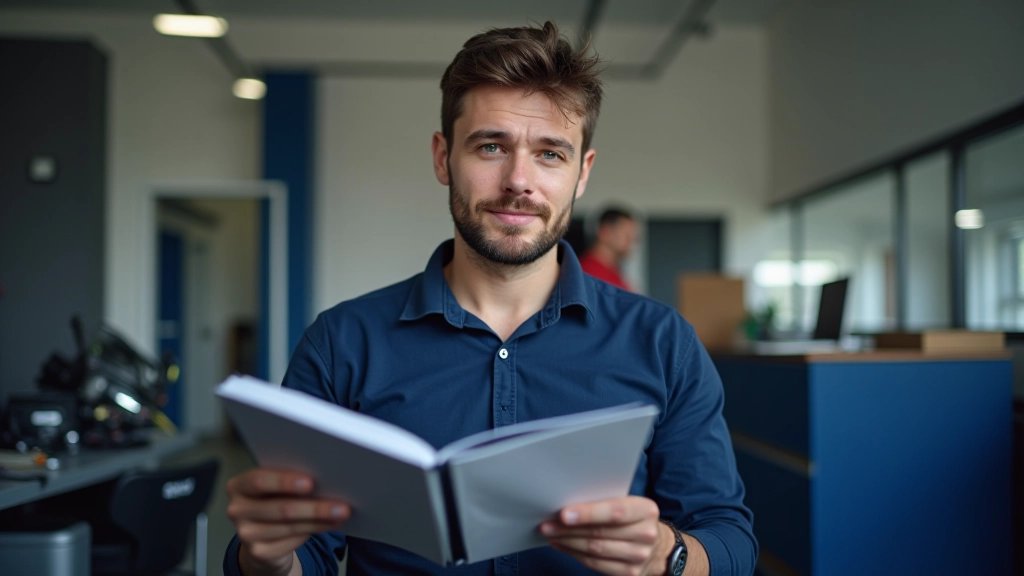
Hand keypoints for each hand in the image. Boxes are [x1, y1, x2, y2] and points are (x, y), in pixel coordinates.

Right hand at [226, 468, 349, 575]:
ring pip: (290, 526)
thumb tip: (324, 478)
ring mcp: (245, 534)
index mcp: (239, 486)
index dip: (285, 482)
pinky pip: (291, 541)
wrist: (261, 534)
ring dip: (320, 520)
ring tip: (340, 514)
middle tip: (341, 505)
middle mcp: (237, 510)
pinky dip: (313, 531)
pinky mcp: (258, 552)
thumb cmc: (273, 501)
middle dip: (314, 507)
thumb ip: (288, 480)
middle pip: (281, 508)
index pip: (259, 481)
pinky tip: (329, 524)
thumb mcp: (274, 487)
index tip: (310, 482)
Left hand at [540, 496, 672, 575]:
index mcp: (646, 510)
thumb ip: (605, 502)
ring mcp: (639, 557)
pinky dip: (575, 554)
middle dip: (569, 529)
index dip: (588, 513)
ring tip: (550, 534)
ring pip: (595, 550)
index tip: (563, 514)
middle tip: (547, 524)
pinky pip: (595, 565)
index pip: (615, 511)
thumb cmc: (633, 519)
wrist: (658, 547)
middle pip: (600, 533)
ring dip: (567, 542)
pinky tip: (562, 545)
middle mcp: (646, 534)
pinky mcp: (630, 574)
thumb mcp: (629, 504)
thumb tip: (568, 503)